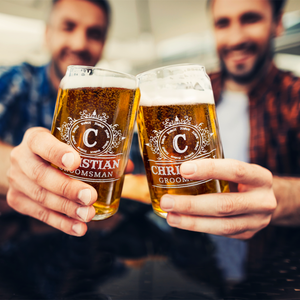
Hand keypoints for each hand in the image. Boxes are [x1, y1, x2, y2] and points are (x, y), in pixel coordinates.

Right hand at [7, 127, 97, 235]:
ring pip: (41, 197)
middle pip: (41, 175)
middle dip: (67, 188)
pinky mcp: (17, 200)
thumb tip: (127, 167)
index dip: (57, 153)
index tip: (76, 162)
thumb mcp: (69, 144)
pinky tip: (78, 228)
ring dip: (67, 209)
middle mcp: (21, 158)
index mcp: (35, 138)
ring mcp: (16, 180)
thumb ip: (97, 153)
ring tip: (88, 215)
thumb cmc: (56, 152)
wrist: (27, 163)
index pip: (41, 142)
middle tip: (90, 197)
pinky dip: (61, 223)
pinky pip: (39, 214)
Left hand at [160, 159, 276, 238]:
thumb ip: (215, 168)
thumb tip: (175, 163)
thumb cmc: (243, 181)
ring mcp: (256, 221)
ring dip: (191, 222)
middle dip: (192, 205)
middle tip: (167, 201)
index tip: (183, 169)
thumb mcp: (236, 169)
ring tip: (170, 216)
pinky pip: (220, 233)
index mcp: (260, 177)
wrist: (266, 201)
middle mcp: (262, 201)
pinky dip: (198, 227)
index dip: (209, 169)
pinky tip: (181, 221)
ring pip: (222, 226)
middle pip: (225, 205)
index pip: (235, 170)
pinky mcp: (247, 234)